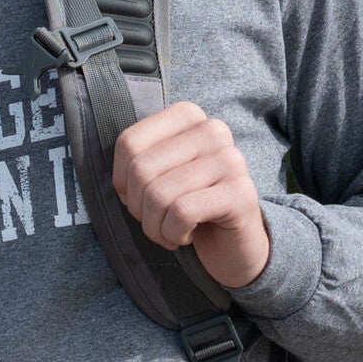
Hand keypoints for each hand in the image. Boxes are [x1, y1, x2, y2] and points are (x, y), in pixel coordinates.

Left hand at [112, 102, 270, 290]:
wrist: (231, 245)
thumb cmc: (185, 206)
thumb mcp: (155, 178)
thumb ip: (135, 166)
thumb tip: (122, 184)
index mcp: (188, 116)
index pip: (129, 143)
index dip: (122, 180)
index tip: (139, 198)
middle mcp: (212, 130)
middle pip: (141, 169)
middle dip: (138, 207)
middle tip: (156, 221)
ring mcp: (230, 159)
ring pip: (159, 194)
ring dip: (155, 227)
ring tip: (170, 232)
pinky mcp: (241, 192)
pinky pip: (182, 213)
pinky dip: (173, 234)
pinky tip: (187, 236)